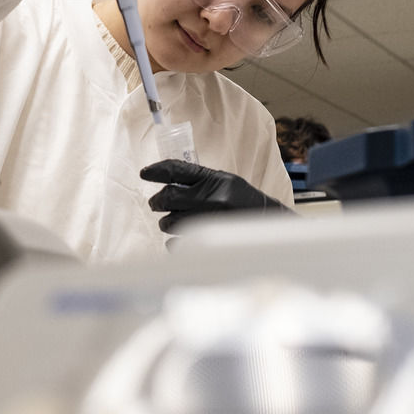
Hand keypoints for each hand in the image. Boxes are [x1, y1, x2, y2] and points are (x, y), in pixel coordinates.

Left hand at [141, 159, 291, 233]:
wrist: (269, 227)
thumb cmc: (245, 203)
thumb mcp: (227, 182)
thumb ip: (201, 180)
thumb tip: (168, 183)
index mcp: (215, 179)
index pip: (177, 170)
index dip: (157, 170)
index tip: (144, 173)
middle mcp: (212, 198)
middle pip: (168, 197)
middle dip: (158, 201)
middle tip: (156, 203)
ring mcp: (210, 221)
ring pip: (170, 222)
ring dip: (166, 223)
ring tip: (172, 222)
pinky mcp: (210, 244)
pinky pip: (178, 244)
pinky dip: (174, 242)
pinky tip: (181, 239)